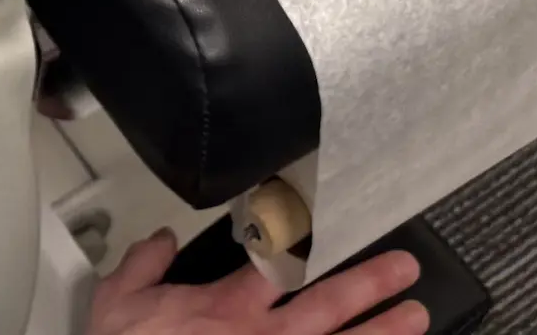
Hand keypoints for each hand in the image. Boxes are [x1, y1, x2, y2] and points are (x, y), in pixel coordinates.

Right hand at [88, 232, 427, 334]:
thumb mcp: (120, 299)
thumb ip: (145, 261)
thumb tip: (162, 236)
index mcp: (226, 307)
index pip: (273, 260)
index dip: (298, 233)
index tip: (320, 214)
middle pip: (327, 307)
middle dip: (368, 286)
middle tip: (404, 271)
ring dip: (380, 334)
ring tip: (416, 318)